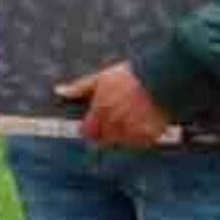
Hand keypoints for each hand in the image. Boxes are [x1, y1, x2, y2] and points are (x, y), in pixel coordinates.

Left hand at [56, 62, 171, 147]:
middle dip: (107, 131)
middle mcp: (114, 124)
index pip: (87, 132)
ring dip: (124, 134)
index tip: (96, 122)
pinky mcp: (149, 136)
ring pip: (121, 142)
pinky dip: (141, 136)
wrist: (160, 77)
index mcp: (100, 111)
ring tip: (134, 115)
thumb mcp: (101, 78)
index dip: (90, 127)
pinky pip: (140, 143)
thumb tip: (59, 91)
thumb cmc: (129, 76)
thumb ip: (79, 88)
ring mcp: (132, 132)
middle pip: (104, 138)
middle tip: (119, 115)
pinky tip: (145, 120)